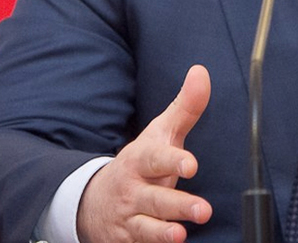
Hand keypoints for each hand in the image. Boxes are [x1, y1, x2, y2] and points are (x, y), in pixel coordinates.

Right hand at [76, 65, 213, 242]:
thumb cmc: (140, 163)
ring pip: (146, 227)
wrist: (93, 200)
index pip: (155, 159)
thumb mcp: (159, 134)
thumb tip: (201, 72)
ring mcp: (128, 218)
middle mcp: (133, 190)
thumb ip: (185, 107)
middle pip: (154, 199)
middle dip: (177, 205)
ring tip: (180, 235)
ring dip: (163, 233)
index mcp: (141, 160)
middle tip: (204, 210)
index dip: (172, 162)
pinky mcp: (127, 241)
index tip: (191, 164)